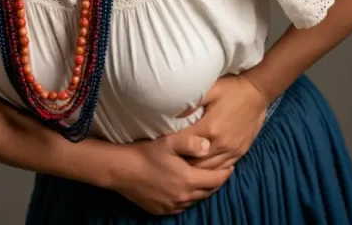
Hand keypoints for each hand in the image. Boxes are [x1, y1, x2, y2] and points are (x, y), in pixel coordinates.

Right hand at [111, 132, 234, 215]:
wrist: (120, 169)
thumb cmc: (145, 153)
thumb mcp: (169, 141)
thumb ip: (191, 142)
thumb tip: (209, 145)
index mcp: (189, 180)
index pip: (217, 180)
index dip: (226, 173)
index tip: (231, 165)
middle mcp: (183, 197)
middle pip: (208, 192)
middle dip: (216, 182)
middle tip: (219, 171)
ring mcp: (172, 206)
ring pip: (196, 200)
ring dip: (202, 190)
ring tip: (203, 179)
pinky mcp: (161, 210)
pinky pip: (182, 206)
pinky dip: (188, 198)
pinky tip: (185, 189)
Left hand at [173, 75, 269, 169]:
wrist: (257, 92)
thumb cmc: (231, 89)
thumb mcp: (209, 90)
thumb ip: (191, 103)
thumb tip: (171, 113)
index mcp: (209, 128)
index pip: (184, 146)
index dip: (172, 146)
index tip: (165, 144)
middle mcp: (221, 144)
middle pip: (195, 163)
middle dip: (182, 162)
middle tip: (173, 157)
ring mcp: (232, 150)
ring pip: (209, 170)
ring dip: (196, 168)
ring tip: (186, 162)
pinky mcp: (240, 152)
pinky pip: (223, 168)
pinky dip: (212, 169)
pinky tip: (204, 164)